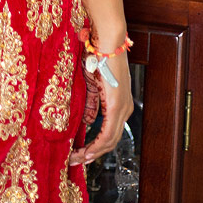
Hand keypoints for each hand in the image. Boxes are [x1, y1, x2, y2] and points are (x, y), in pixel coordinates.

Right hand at [69, 51, 132, 166]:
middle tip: (76, 161)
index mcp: (121, 104)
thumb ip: (91, 104)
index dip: (96, 146)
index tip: (81, 154)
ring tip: (78, 158)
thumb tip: (87, 122)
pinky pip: (108, 132)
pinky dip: (97, 144)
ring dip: (93, 152)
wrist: (107, 41)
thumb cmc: (99, 56)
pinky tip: (88, 151)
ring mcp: (123, 108)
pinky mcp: (117, 105)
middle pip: (111, 141)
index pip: (110, 133)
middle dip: (93, 154)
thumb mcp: (93, 84)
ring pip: (111, 140)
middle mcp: (125, 109)